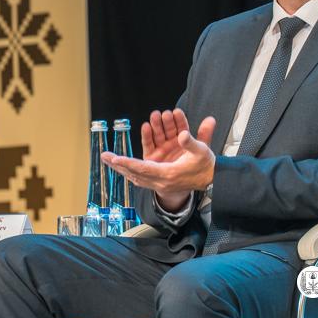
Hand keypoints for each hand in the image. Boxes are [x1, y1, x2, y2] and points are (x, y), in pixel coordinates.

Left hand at [102, 109, 216, 211]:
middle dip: (119, 164)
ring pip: (135, 177)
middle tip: (104, 156)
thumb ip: (192, 141)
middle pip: (135, 173)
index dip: (127, 162)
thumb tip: (183, 134)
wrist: (213, 181)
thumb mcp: (202, 151)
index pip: (143, 168)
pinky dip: (131, 173)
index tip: (114, 158)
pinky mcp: (161, 183)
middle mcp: (162, 181)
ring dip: (122, 168)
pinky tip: (122, 169)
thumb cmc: (206, 166)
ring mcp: (161, 183)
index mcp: (169, 174)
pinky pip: (141, 179)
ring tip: (108, 160)